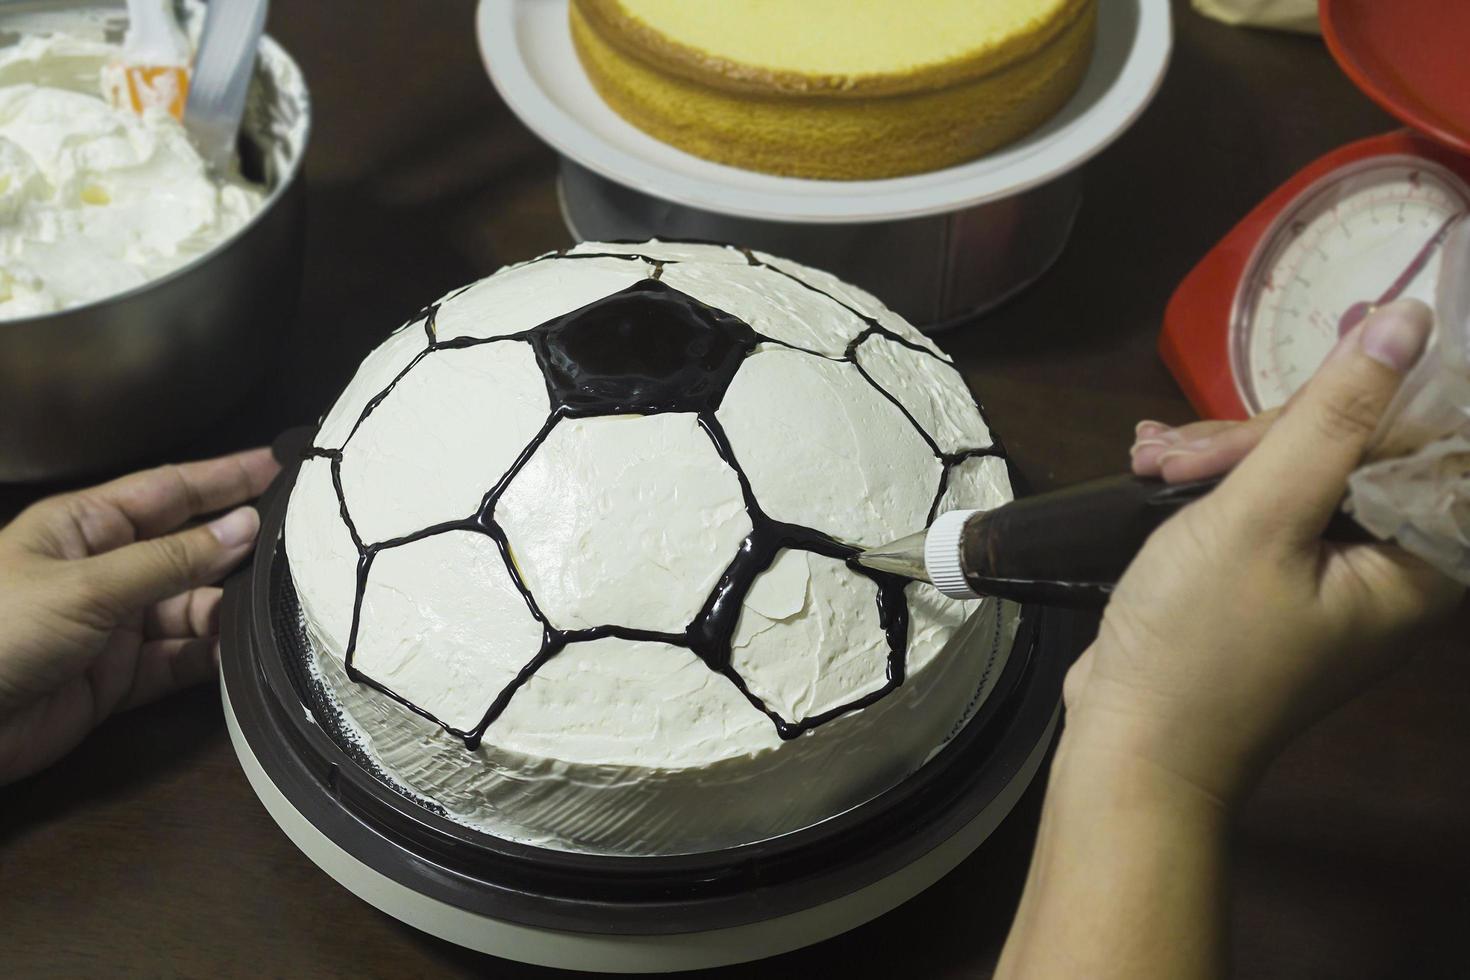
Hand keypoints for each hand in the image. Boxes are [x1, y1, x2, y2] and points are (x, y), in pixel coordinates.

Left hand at [0, 448, 278, 783]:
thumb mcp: (86, 586)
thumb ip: (171, 560)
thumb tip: (245, 526)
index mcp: (85, 527)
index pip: (169, 490)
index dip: (225, 477)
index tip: (281, 464)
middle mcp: (106, 570)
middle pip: (189, 550)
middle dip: (239, 547)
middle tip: (303, 541)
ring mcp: (115, 625)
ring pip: (192, 607)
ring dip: (230, 609)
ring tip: (278, 604)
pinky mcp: (119, 678)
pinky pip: (180, 660)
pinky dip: (213, 658)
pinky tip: (243, 652)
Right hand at [1067, 299, 1463, 804]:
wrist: (1131, 746)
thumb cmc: (1202, 643)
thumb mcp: (1261, 518)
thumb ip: (1334, 418)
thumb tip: (1410, 321)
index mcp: (1419, 563)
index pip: (1429, 443)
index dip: (1364, 402)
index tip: (1296, 385)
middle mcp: (1389, 565)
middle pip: (1355, 450)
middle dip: (1264, 435)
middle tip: (1183, 455)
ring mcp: (1328, 573)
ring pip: (1300, 468)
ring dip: (1224, 453)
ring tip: (1152, 463)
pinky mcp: (1275, 577)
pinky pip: (1265, 501)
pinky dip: (1213, 481)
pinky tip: (1155, 469)